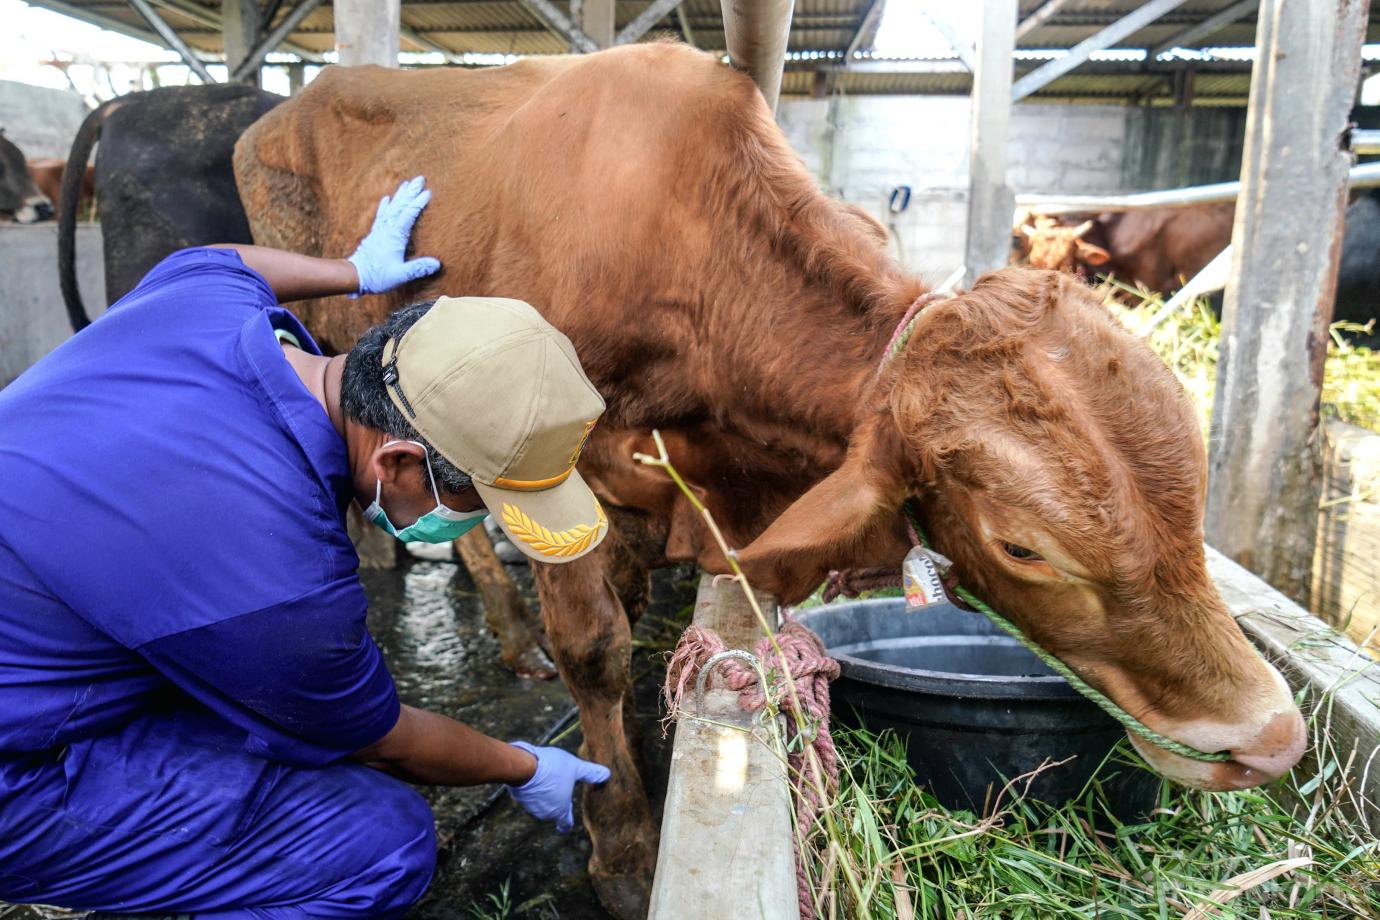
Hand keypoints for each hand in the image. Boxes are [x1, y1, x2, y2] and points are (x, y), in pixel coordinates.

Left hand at [348, 176, 441, 294]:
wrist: (354, 275)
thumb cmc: (377, 277)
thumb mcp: (400, 275)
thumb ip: (417, 269)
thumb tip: (436, 263)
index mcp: (395, 236)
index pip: (408, 215)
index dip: (418, 203)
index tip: (428, 192)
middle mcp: (387, 229)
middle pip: (400, 206)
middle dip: (411, 192)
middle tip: (420, 179)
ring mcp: (380, 230)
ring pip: (391, 207)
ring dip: (400, 195)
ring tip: (407, 183)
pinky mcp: (375, 234)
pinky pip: (381, 215)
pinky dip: (385, 206)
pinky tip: (386, 198)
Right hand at [506, 742, 610, 831]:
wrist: (523, 765)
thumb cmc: (552, 768)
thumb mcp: (575, 768)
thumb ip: (590, 773)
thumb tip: (606, 775)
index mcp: (560, 810)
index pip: (565, 823)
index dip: (566, 823)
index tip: (566, 824)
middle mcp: (544, 813)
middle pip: (553, 810)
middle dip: (556, 800)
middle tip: (560, 783)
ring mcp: (529, 807)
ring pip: (540, 802)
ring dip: (543, 793)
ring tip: (546, 775)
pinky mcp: (519, 797)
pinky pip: (528, 794)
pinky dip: (532, 788)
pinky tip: (534, 774)